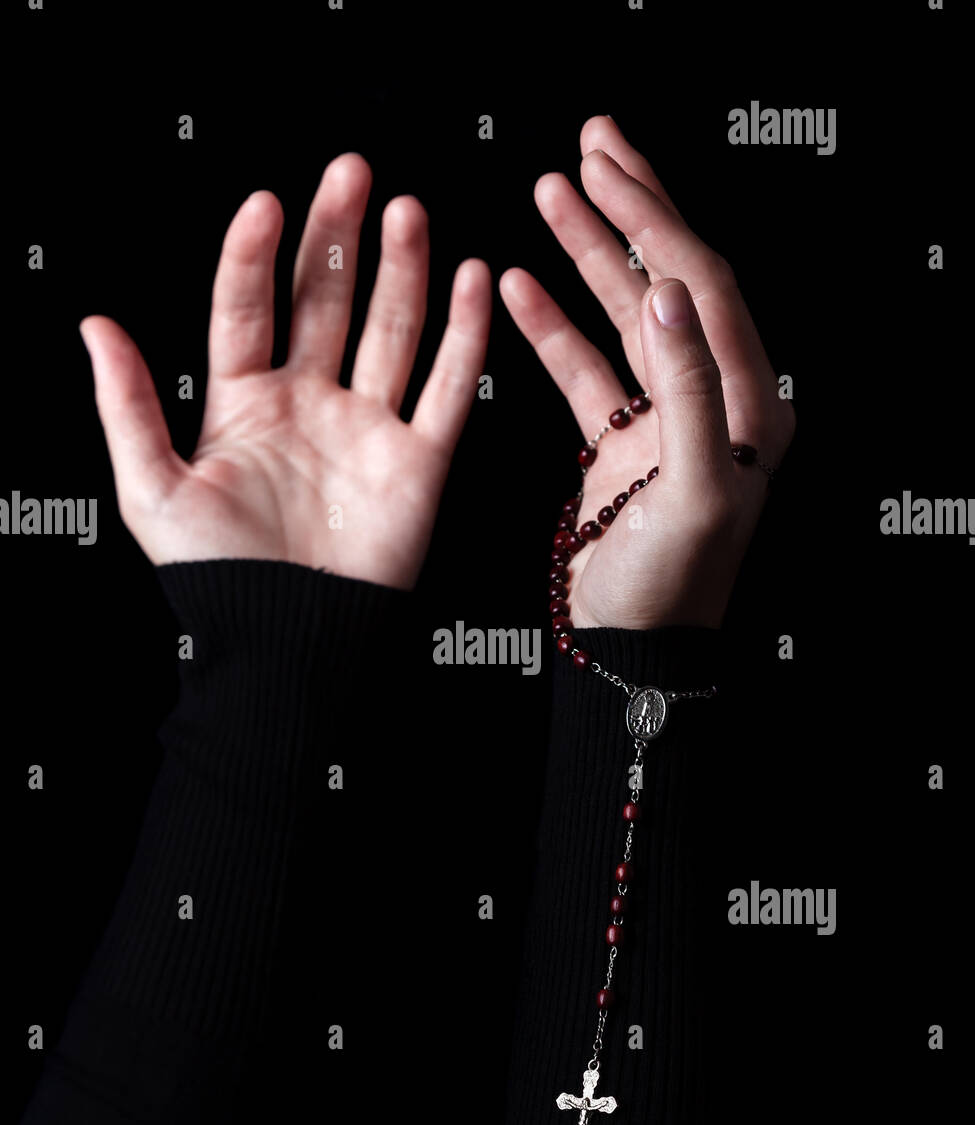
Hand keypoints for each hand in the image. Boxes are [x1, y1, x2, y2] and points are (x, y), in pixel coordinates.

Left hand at [80, 154, 490, 588]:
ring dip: (401, 270)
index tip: (265, 202)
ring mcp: (368, 428)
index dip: (253, 255)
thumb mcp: (151, 488)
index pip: (248, 308)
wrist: (290, 640)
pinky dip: (465, 337)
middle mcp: (309, 405)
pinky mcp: (419, 461)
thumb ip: (127, 405)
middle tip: (350, 173)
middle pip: (325, 302)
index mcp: (243, 405)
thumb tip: (93, 325)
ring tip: (406, 211)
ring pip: (391, 330)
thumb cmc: (217, 576)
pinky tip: (475, 281)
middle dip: (338, 237)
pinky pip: (449, 389)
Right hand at [500, 116, 793, 628]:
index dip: (656, 221)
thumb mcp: (694, 489)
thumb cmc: (670, 586)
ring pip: (625, 315)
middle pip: (671, 280)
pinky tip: (520, 284)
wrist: (635, 649)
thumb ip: (692, 388)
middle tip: (592, 147)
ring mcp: (665, 418)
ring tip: (549, 194)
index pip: (703, 286)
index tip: (610, 170)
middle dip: (631, 210)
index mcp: (751, 405)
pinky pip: (587, 368)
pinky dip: (553, 326)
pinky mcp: (622, 442)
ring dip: (587, 255)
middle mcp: (716, 401)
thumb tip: (668, 290)